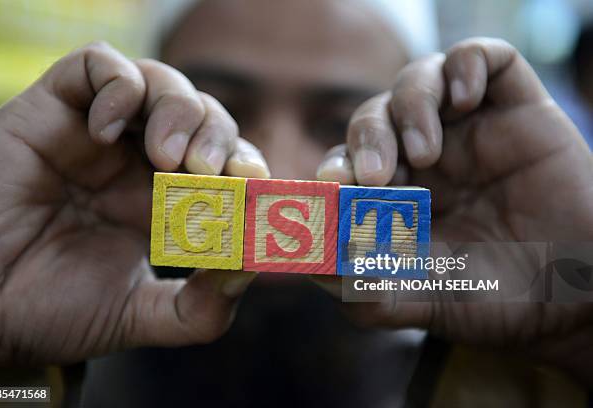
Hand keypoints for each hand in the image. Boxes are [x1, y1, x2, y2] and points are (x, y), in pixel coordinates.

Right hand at [0, 42, 268, 367]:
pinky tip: (106, 131)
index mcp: (164, 200)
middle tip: (207, 171)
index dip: (245, 163)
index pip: (224, 161)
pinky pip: (96, 65)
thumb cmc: (53, 309)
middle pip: (202, 115)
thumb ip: (201, 306)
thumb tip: (252, 267)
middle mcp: (136, 161)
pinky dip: (116, 86)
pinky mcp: (53, 109)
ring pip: (158, 82)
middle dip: (217, 136)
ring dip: (178, 110)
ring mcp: (97, 133)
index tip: (252, 185)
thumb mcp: (141, 314)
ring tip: (167, 156)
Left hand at [315, 38, 592, 384]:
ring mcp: (469, 130)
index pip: (347, 162)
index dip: (335, 166)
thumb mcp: (420, 302)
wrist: (576, 301)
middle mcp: (426, 158)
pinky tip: (466, 98)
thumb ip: (365, 292)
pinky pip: (484, 57)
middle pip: (374, 118)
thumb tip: (311, 267)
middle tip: (377, 174)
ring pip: (418, 82)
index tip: (335, 185)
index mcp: (396, 194)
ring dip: (411, 106)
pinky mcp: (516, 108)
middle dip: (367, 139)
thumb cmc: (496, 301)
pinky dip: (466, 64)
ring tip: (427, 152)